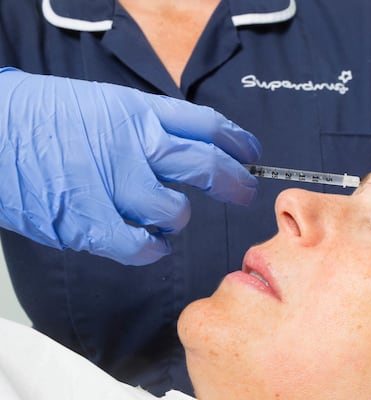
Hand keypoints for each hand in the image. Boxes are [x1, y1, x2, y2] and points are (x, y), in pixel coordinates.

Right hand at [0, 68, 261, 264]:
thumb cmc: (40, 117)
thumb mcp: (102, 105)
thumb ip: (145, 126)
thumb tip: (184, 148)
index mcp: (136, 112)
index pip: (205, 126)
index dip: (236, 141)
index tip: (250, 153)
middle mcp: (132, 145)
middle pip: (205, 166)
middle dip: (234, 182)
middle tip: (244, 191)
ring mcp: (113, 184)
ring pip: (174, 211)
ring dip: (175, 218)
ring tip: (165, 216)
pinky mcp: (91, 222)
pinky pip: (142, 246)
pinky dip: (152, 249)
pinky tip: (152, 244)